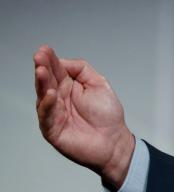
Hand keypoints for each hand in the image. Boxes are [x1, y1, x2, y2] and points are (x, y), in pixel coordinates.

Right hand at [34, 45, 134, 188]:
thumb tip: (63, 60)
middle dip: (42, 68)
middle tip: (39, 57)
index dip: (50, 60)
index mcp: (68, 87)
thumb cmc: (107, 116)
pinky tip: (51, 94)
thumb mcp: (99, 84)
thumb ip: (82, 70)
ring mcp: (53, 114)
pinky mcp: (52, 129)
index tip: (45, 49)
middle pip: (47, 81)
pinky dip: (48, 105)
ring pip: (43, 96)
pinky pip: (47, 116)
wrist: (115, 142)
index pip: (55, 70)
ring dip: (42, 84)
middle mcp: (58, 99)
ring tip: (41, 71)